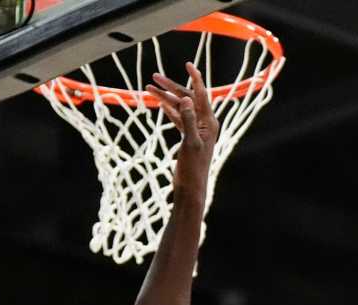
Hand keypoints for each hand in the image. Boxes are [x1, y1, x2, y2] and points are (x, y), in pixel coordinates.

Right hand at [150, 63, 217, 197]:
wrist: (191, 186)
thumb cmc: (193, 168)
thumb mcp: (190, 142)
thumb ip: (188, 120)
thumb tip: (186, 99)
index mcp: (209, 122)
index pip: (201, 95)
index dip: (195, 78)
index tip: (188, 64)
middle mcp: (205, 124)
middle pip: (187, 98)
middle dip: (171, 87)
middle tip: (154, 77)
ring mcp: (197, 130)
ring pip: (180, 108)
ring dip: (166, 98)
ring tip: (149, 89)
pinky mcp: (189, 137)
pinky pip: (179, 119)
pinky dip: (170, 110)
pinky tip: (160, 104)